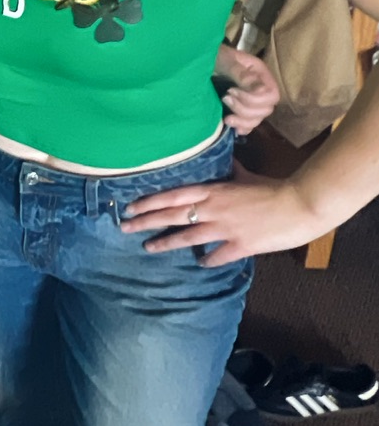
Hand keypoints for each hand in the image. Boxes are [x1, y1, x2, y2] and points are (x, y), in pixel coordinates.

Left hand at [121, 160, 323, 264]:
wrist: (301, 204)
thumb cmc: (274, 188)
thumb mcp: (247, 176)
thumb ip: (232, 172)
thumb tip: (225, 161)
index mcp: (214, 190)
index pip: (174, 195)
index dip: (151, 201)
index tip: (131, 206)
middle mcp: (214, 209)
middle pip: (173, 215)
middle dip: (147, 221)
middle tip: (125, 227)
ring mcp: (225, 229)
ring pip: (188, 236)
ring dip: (166, 242)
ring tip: (148, 247)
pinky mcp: (240, 246)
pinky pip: (217, 256)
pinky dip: (207, 260)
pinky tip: (199, 264)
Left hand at [215, 45, 279, 134]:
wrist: (201, 62)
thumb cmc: (215, 57)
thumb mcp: (227, 62)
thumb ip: (243, 75)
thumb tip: (262, 91)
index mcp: (261, 75)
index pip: (272, 96)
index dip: (254, 99)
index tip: (231, 91)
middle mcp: (260, 90)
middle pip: (265, 110)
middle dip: (244, 109)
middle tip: (224, 98)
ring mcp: (252, 102)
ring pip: (257, 120)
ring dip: (242, 121)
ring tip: (226, 115)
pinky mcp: (241, 111)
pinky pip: (249, 125)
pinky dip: (242, 127)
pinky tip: (231, 125)